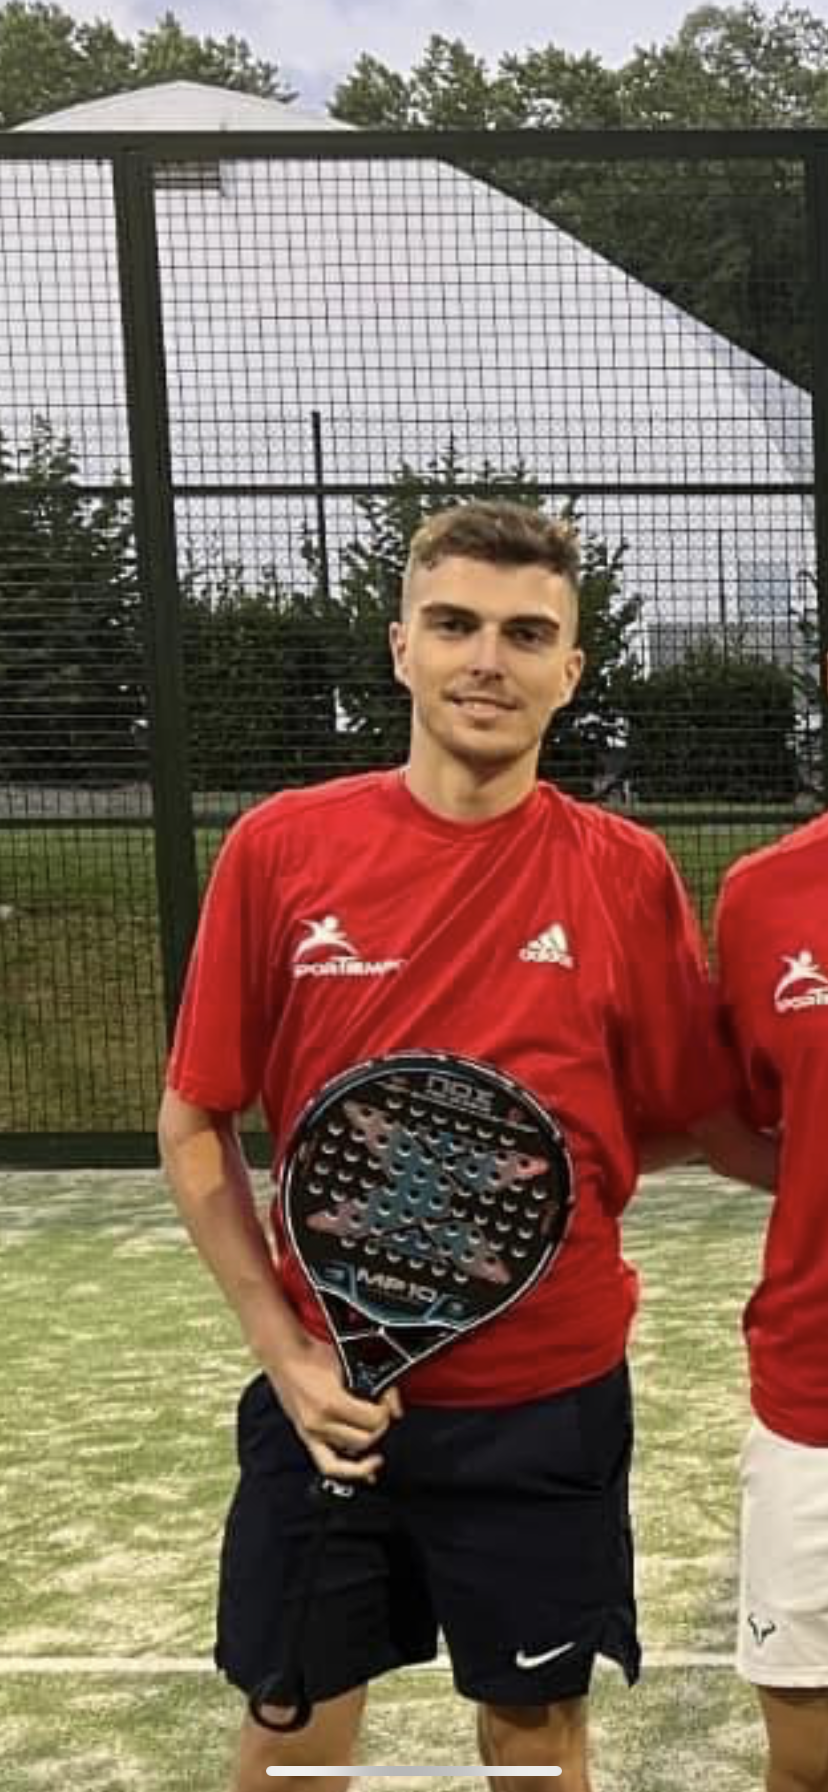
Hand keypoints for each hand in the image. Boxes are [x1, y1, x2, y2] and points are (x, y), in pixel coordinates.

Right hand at [267, 1332, 402, 1482]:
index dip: (386, 1413)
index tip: (388, 1404)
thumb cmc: (312, 1355)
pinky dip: (348, 1471)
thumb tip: (393, 1406)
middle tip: (383, 1419)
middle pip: (362, 1442)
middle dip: (379, 1430)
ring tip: (377, 1456)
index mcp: (331, 1403)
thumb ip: (371, 1384)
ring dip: (365, 1454)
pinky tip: (364, 1474)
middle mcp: (319, 1424)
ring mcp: (311, 1433)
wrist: (283, 1355)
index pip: (372, 1421)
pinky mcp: (306, 1436)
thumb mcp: (347, 1363)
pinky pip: (328, 1465)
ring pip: (346, 1461)